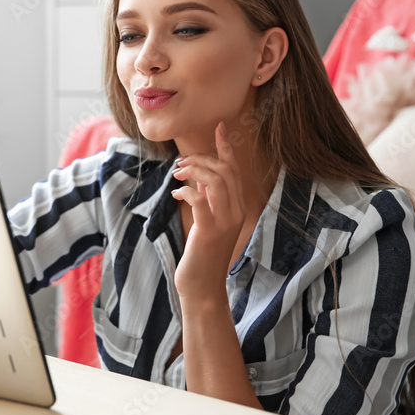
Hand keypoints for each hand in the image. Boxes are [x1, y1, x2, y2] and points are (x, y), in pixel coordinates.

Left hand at [170, 121, 246, 302]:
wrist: (203, 286)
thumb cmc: (202, 254)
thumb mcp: (206, 221)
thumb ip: (206, 199)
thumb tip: (196, 177)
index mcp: (237, 207)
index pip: (235, 170)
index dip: (226, 147)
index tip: (219, 128)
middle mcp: (236, 212)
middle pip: (225, 171)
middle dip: (201, 159)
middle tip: (180, 163)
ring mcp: (225, 221)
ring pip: (215, 180)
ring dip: (193, 172)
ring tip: (177, 175)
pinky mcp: (210, 230)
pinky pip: (201, 199)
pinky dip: (187, 191)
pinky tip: (176, 195)